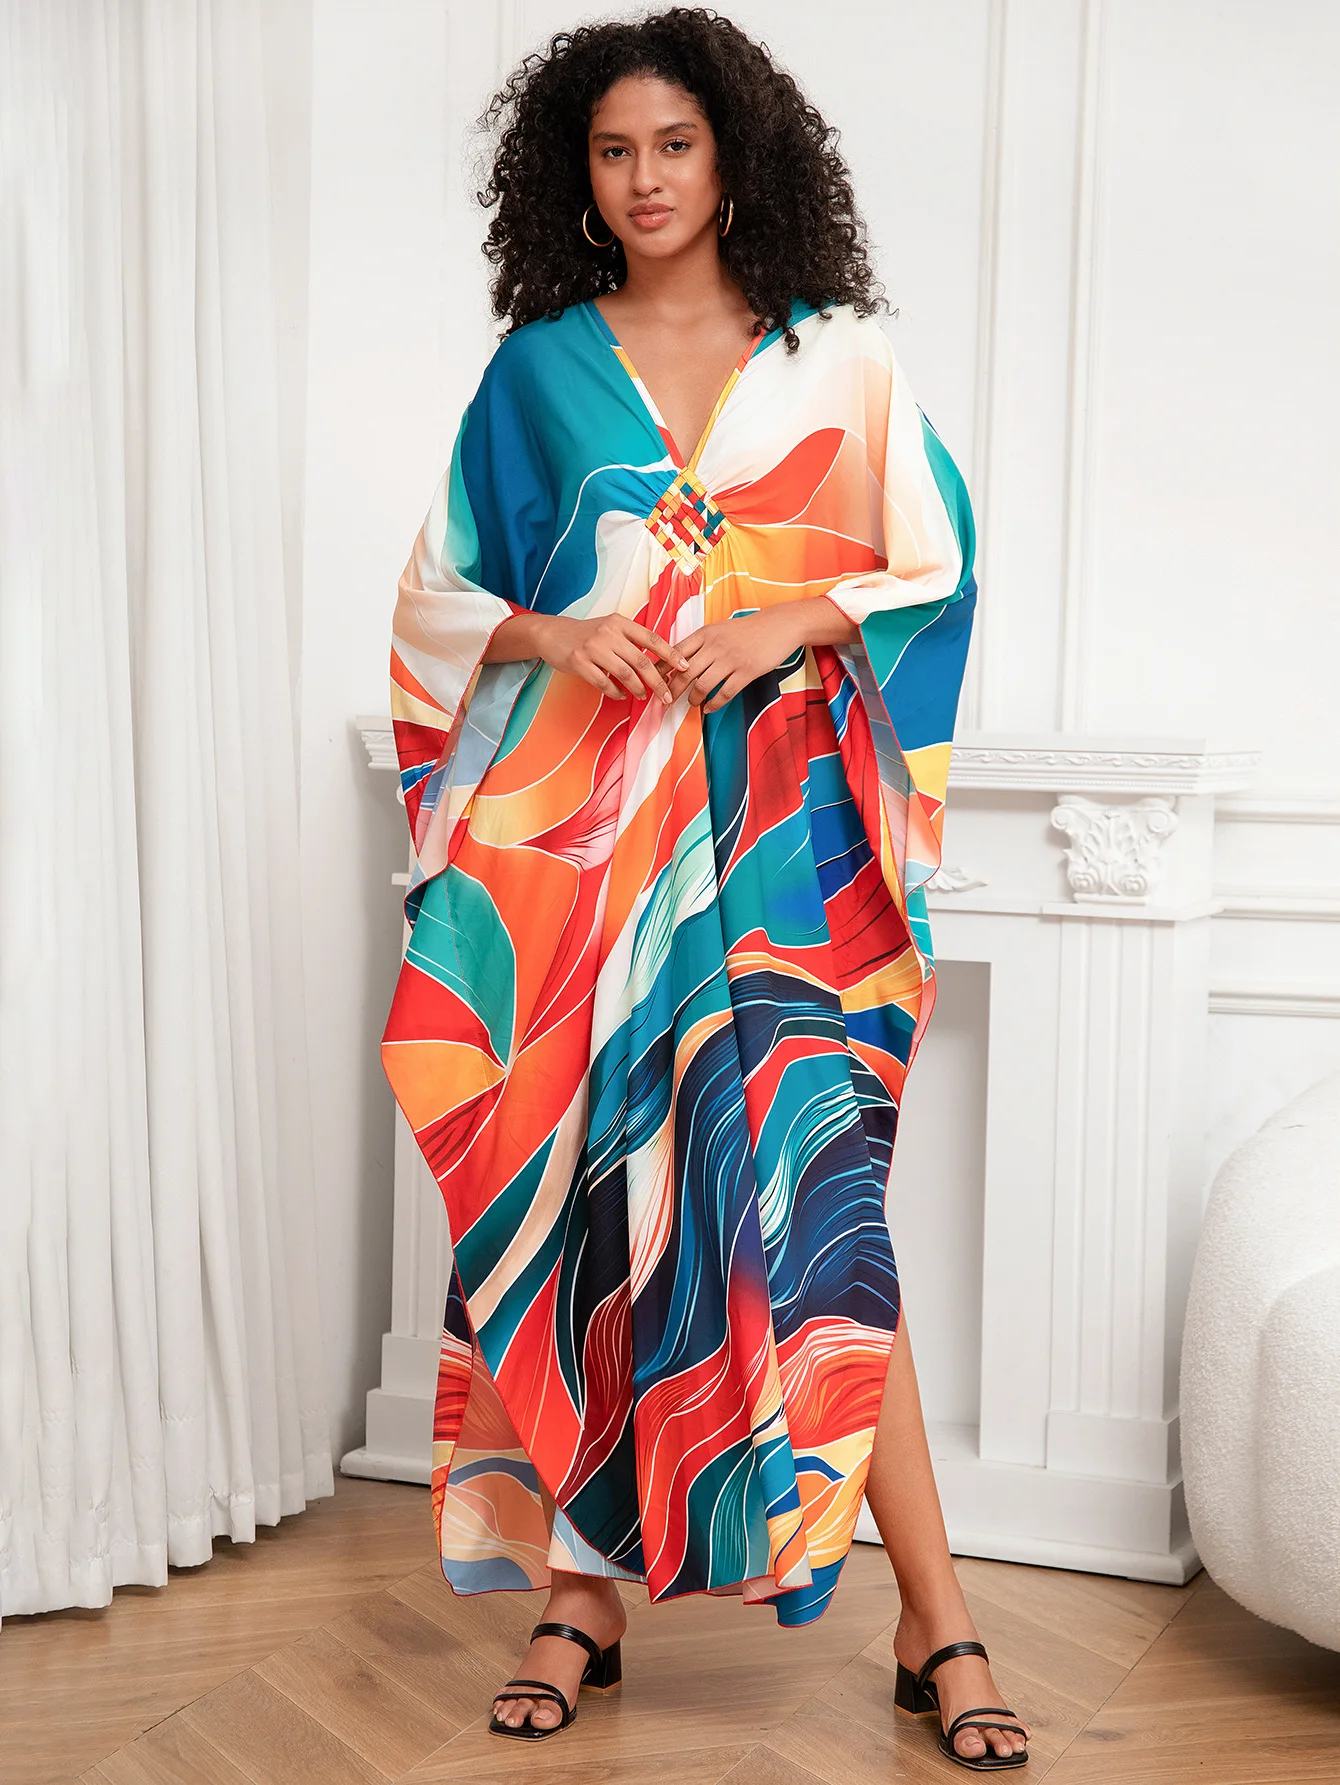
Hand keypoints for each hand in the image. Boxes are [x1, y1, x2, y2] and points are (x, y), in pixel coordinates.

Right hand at [535, 613, 689, 703]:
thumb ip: (632, 640)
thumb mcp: (610, 628)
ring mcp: (593, 648)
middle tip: (667, 696)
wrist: (552, 633)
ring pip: (625, 674)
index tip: (685, 667)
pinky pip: (604, 683)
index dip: (670, 654)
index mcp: (620, 623)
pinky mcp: (579, 662)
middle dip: (658, 682)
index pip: (652, 639)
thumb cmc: (586, 633)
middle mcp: (608, 633)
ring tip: (643, 696)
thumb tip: (660, 660)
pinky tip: (620, 695)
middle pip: (641, 661)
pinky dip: (615, 692)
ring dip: (638, 689)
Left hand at [665, 608, 805, 712]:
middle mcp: (715, 645)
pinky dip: (713, 705)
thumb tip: (677, 663)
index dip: (662, 669)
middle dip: (672, 690)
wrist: (779, 625)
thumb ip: (700, 644)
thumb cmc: (746, 630)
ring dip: (693, 699)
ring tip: (692, 703)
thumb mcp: (719, 629)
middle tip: (666, 701)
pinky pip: (724, 694)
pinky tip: (709, 708)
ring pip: (702, 685)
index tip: (654, 681)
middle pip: (684, 672)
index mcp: (705, 633)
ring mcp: (730, 659)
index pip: (675, 652)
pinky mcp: (746, 672)